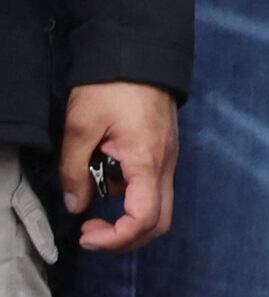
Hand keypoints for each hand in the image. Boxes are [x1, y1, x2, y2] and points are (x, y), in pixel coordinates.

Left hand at [57, 82, 173, 253]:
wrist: (139, 57)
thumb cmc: (111, 88)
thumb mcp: (80, 126)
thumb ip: (74, 170)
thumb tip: (76, 205)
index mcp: (146, 162)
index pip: (144, 219)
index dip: (116, 238)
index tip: (86, 234)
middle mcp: (165, 167)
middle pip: (160, 223)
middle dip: (125, 239)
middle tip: (91, 233)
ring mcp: (167, 161)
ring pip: (158, 209)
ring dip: (126, 219)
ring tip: (93, 206)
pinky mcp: (163, 155)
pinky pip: (153, 190)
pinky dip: (130, 201)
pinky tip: (104, 184)